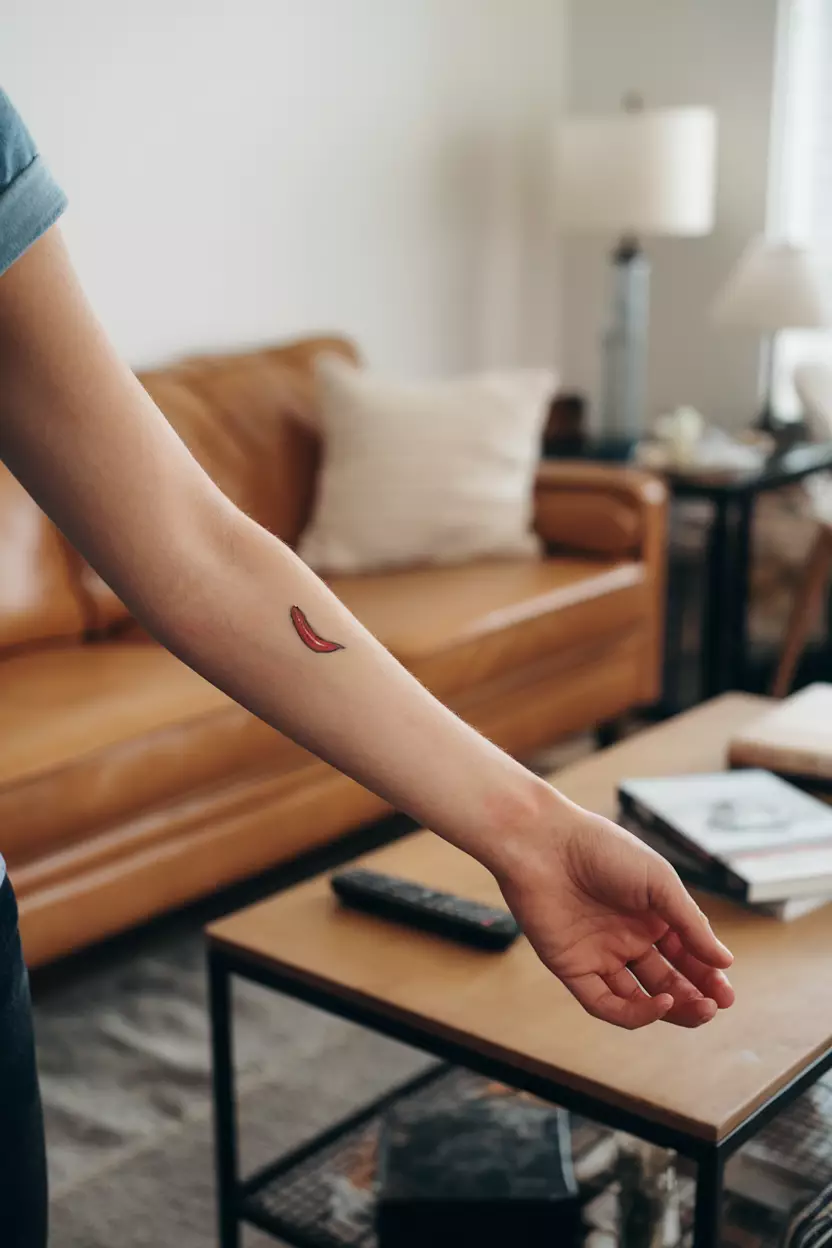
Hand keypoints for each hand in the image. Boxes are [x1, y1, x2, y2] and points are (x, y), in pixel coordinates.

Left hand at [495, 804, 734, 1029]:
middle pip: (665, 980)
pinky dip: (633, 1012)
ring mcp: (599, 954)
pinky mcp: (572, 968)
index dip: (706, 974)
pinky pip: (604, 1002)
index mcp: (649, 914)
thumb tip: (724, 961)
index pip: (685, 955)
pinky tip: (659, 1003)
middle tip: (716, 1005)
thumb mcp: (659, 882)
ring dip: (670, 1010)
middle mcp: (625, 937)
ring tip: (698, 1009)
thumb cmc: (602, 850)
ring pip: (639, 998)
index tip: (726, 992)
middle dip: (694, 996)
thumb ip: (690, 923)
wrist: (545, 843)